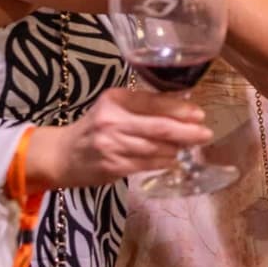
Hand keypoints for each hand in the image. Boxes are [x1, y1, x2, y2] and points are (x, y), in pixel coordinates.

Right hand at [27, 87, 211, 188]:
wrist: (62, 155)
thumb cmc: (95, 127)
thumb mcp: (113, 107)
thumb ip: (142, 104)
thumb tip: (182, 104)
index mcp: (115, 100)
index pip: (154, 102)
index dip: (180, 109)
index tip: (199, 114)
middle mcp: (113, 121)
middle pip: (159, 127)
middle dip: (187, 131)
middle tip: (205, 133)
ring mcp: (112, 145)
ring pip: (156, 148)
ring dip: (177, 148)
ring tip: (191, 146)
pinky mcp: (113, 166)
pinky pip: (147, 164)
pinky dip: (164, 162)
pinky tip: (173, 159)